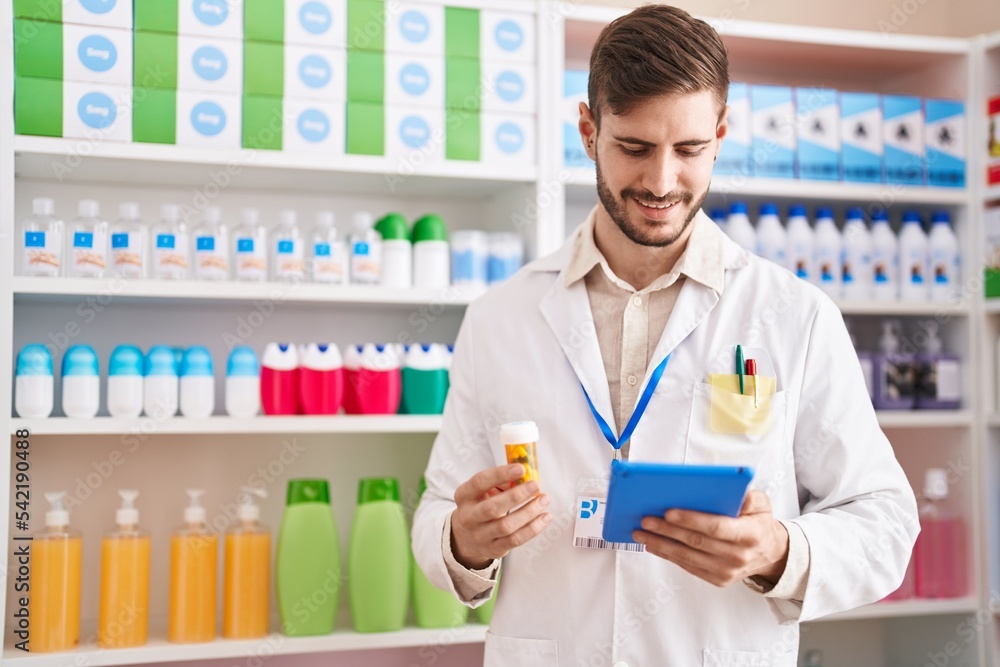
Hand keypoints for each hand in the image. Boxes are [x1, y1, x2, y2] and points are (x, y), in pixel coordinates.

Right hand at [450, 464, 551, 569]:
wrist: (467, 537)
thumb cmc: (481, 505)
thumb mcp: (483, 491)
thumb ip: (501, 482)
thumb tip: (525, 477)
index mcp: (464, 496)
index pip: (479, 482)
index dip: (500, 474)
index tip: (521, 468)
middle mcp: (468, 517)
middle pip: (492, 508)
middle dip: (516, 496)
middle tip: (536, 485)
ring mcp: (479, 536)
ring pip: (506, 526)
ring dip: (529, 512)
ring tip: (544, 499)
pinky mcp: (494, 549)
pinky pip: (516, 539)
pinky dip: (533, 528)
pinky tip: (545, 517)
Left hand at [633, 490, 788, 586]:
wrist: (770, 553)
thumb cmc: (760, 523)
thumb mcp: (763, 504)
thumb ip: (750, 498)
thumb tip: (734, 494)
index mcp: (750, 534)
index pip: (716, 527)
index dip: (692, 520)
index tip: (669, 512)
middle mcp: (739, 556)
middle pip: (696, 542)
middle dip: (667, 530)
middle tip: (646, 520)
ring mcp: (728, 571)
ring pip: (688, 557)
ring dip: (661, 544)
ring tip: (642, 533)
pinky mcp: (718, 579)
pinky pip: (689, 566)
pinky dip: (668, 555)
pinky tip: (654, 545)